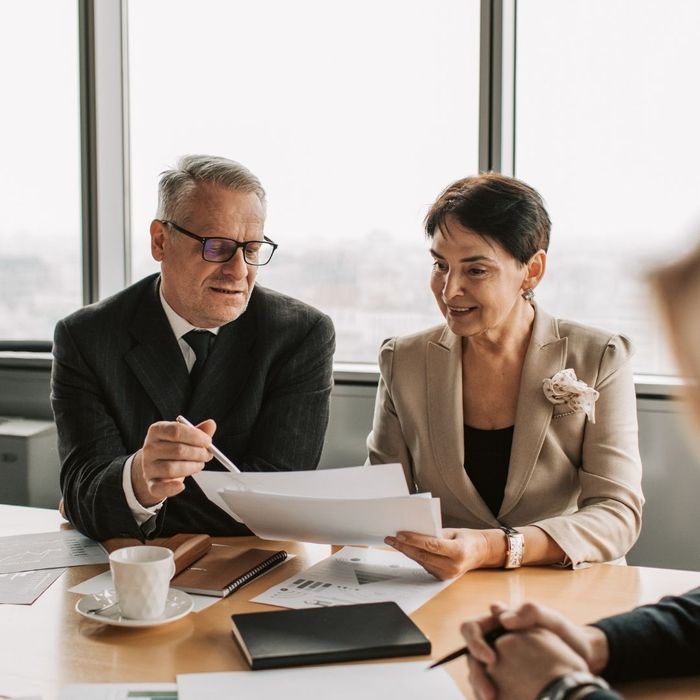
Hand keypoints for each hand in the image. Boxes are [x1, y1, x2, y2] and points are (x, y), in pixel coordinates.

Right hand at [131, 419, 215, 506]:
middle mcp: (150, 448)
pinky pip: (160, 487)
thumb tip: (211, 424)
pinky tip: (182, 485)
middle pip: (177, 450)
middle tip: (207, 455)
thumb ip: (198, 431)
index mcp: (157, 431)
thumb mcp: (183, 436)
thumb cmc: (171, 448)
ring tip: (199, 465)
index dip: (195, 436)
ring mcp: (148, 466)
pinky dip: (172, 488)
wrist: (154, 465)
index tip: (208, 441)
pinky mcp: (150, 483)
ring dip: (191, 467)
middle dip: (198, 453)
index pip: (176, 430)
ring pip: (172, 469)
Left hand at [384, 528, 488, 578]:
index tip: (400, 534)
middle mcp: (453, 566)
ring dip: (406, 552)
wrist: (480, 553)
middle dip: (404, 546)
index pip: (432, 545)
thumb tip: (414, 531)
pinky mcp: (442, 577)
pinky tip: (406, 549)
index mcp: (458, 552)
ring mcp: (447, 574)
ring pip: (421, 562)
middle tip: (391, 539)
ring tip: (394, 542)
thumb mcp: (453, 532)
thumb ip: (435, 533)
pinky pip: (424, 566)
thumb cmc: (467, 539)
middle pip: (423, 556)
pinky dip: (414, 557)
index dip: (414, 540)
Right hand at [461, 602, 609, 699]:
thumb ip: (529, 612)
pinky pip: (491, 690)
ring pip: (478, 677)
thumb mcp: (550, 620)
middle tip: (490, 694)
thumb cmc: (565, 635)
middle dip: (477, 676)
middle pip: (471, 658)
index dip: (475, 643)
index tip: (491, 659)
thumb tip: (503, 619)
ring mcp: (498, 665)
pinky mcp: (505, 683)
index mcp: (497, 624)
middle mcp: (493, 643)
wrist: (583, 659)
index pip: (471, 629)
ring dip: (482, 691)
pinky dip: (491, 698)